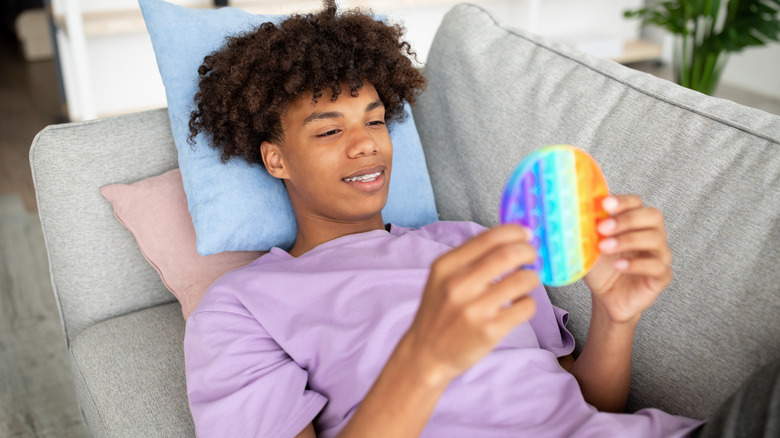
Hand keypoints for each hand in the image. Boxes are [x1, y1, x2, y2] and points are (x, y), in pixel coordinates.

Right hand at [404, 225, 538, 385]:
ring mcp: (475, 309)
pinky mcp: (490, 331)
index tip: (526, 234)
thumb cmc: (439, 312)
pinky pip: (526, 307)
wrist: (426, 354)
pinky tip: (517, 305)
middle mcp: (459, 285)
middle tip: (532, 256)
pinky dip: (528, 302)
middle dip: (529, 251)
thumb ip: (470, 258)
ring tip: (526, 282)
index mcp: (447, 266)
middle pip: (509, 255)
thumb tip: (510, 239)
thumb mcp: (442, 278)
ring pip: (523, 280)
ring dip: (532, 277)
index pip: (489, 237)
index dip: (515, 231)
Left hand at [583, 194, 672, 324]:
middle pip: (652, 216)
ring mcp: (660, 254)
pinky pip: (657, 265)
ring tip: (605, 247)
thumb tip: (574, 209)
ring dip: (628, 240)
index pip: (636, 202)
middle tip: (603, 228)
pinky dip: (636, 264)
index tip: (605, 205)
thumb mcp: (588, 246)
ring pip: (656, 239)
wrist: (606, 297)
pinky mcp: (662, 275)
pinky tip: (619, 265)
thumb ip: (586, 228)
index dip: (622, 202)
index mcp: (635, 222)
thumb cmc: (601, 268)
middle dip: (626, 219)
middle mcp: (651, 234)